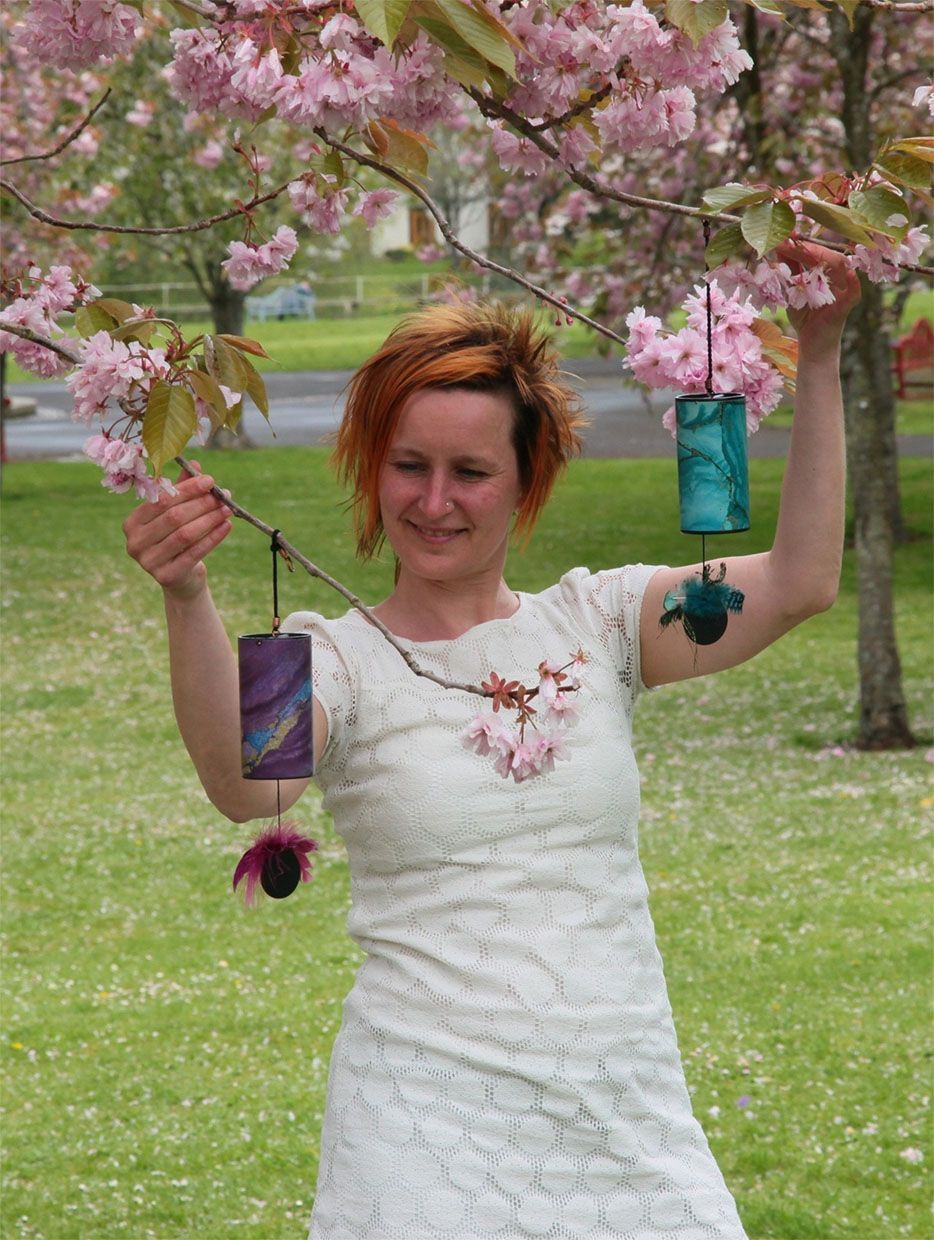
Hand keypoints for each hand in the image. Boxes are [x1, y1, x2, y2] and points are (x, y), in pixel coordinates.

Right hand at [123, 461, 231, 598]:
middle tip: (223, 496)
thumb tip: (196, 464)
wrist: (180, 577)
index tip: (210, 481)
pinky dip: (213, 538)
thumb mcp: (176, 513)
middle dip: (202, 504)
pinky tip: (226, 527)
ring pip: (185, 534)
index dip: (187, 489)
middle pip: (174, 517)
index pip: (162, 500)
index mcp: (132, 522)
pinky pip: (194, 553)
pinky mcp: (166, 576)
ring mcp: (148, 562)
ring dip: (210, 520)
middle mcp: (135, 542)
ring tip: (228, 510)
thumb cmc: (176, 538)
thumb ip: (181, 490)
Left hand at [775, 238, 861, 353]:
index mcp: (824, 270)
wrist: (811, 343)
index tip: (783, 235)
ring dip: (822, 257)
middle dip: (805, 247)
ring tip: (804, 250)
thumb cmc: (804, 315)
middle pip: (825, 255)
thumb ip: (788, 270)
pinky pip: (853, 291)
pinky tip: (849, 273)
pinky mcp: (846, 305)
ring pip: (840, 266)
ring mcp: (843, 289)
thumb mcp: (791, 290)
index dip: (799, 243)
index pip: (814, 251)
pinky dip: (853, 282)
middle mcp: (836, 276)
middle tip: (787, 240)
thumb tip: (779, 246)